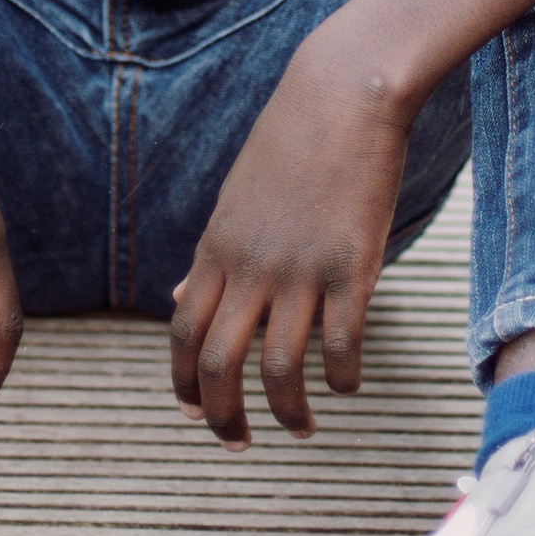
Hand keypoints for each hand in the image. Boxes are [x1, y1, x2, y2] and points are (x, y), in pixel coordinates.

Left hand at [166, 0, 534, 445]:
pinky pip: (342, 344)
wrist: (343, 91)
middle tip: (239, 444)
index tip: (195, 414)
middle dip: (222, 418)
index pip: (182, 333)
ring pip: (279, 367)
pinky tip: (347, 387)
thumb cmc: (292, 140)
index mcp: (217, 247)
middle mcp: (250, 264)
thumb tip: (184, 293)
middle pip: (218, 364)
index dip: (183, 384)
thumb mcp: (237, 198)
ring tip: (302, 429)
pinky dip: (342, 378)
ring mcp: (300, 266)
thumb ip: (212, 253)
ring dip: (287, 412)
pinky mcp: (351, 264)